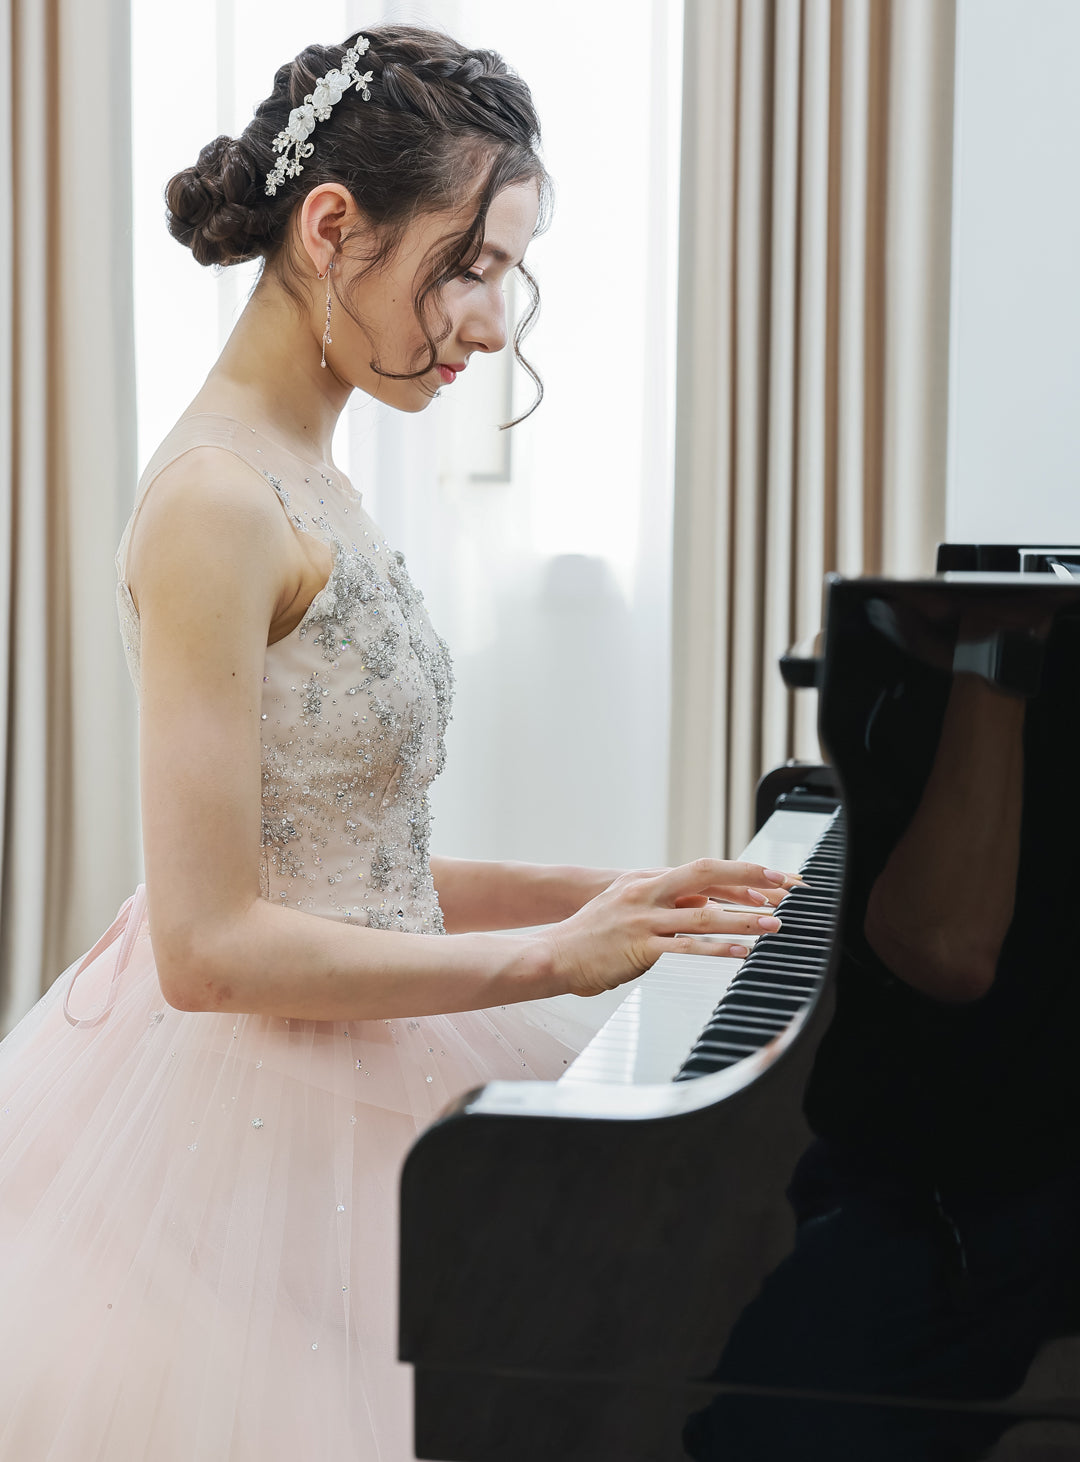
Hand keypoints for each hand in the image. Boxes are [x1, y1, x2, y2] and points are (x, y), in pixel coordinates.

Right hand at [539, 859, 801, 998]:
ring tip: (773, 925)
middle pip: (706, 876)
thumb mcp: (625, 907)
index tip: (770, 878)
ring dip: (743, 920)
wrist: (554, 954)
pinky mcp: (640, 947)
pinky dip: (717, 949)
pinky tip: (741, 952)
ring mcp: (643, 919)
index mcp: (645, 881)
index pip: (701, 871)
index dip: (738, 873)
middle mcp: (646, 893)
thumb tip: (698, 908)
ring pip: (703, 915)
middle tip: (782, 888)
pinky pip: (686, 947)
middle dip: (748, 880)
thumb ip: (660, 904)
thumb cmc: (590, 936)